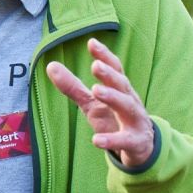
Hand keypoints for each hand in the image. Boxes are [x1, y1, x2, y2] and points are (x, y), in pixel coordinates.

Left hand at [46, 38, 155, 168]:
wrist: (142, 149)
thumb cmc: (115, 120)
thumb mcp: (92, 103)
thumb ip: (73, 86)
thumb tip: (50, 65)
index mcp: (120, 90)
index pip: (115, 69)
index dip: (105, 56)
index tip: (92, 43)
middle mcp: (130, 101)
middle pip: (122, 85)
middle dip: (109, 75)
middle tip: (95, 65)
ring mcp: (135, 122)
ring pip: (127, 107)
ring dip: (113, 98)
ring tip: (96, 90)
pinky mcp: (136, 142)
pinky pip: (124, 141)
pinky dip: (111, 140)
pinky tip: (95, 140)